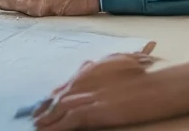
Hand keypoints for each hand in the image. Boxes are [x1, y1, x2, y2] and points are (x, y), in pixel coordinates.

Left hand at [32, 49, 158, 129]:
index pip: (66, 85)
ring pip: (60, 109)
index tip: (43, 103)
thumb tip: (87, 64)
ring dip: (46, 119)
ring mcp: (89, 97)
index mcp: (90, 71)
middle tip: (34, 117)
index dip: (53, 96)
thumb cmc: (142, 76)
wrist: (154, 88)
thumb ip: (101, 66)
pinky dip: (56, 127)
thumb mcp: (120, 63)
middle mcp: (85, 81)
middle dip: (45, 108)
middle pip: (59, 97)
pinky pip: (68, 121)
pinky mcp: (93, 112)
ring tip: (36, 126)